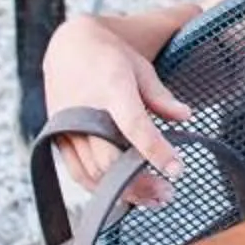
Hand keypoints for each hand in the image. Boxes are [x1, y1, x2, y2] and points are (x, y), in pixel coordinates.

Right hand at [41, 16, 191, 205]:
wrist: (68, 46)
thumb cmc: (111, 57)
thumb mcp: (141, 68)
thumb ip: (161, 96)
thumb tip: (186, 117)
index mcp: (111, 87)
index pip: (133, 125)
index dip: (156, 150)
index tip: (177, 170)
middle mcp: (84, 110)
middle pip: (109, 159)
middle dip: (140, 182)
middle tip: (168, 193)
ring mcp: (67, 126)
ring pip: (93, 173)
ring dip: (123, 191)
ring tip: (152, 198)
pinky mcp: (58, 138)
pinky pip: (78, 173)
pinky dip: (100, 189)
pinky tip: (124, 194)